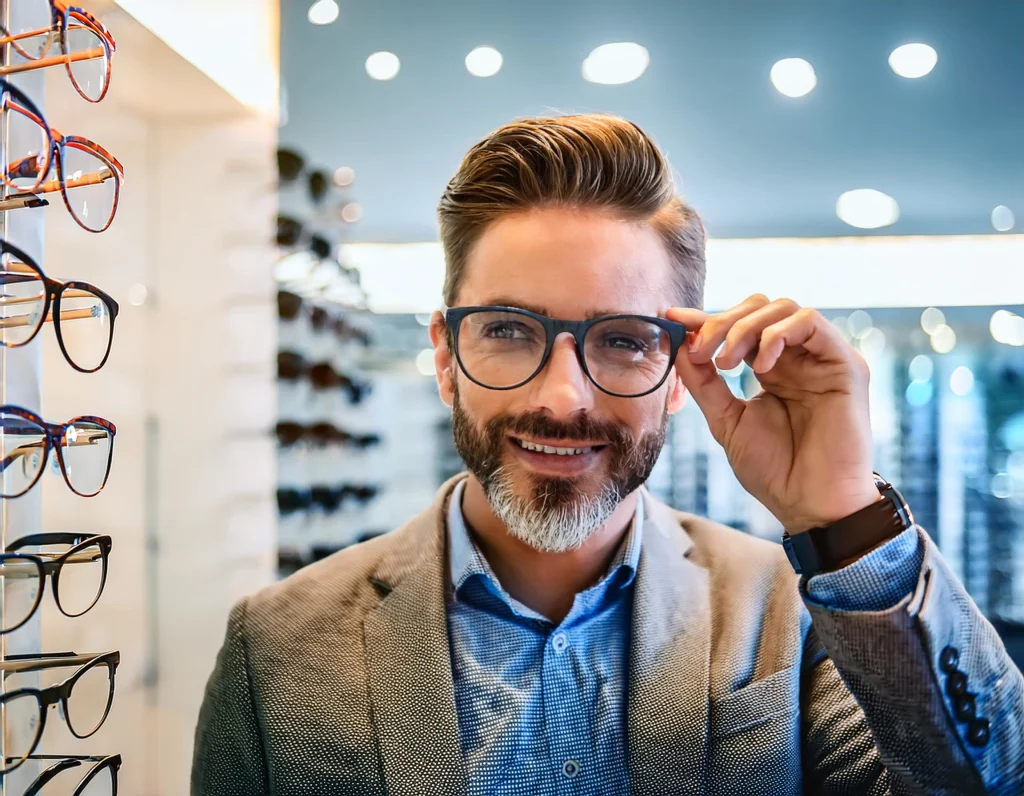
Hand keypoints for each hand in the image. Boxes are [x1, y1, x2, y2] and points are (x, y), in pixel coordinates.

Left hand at [668, 294, 880, 533]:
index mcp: (773, 369)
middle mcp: (798, 358)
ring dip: (745, 328)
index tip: (675, 317)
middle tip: (700, 351)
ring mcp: (822, 359)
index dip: (707, 319)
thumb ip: (704, 383)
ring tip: (726, 364)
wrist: (809, 504)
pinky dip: (777, 334)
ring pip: (783, 308)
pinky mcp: (845, 364)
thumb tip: (680, 345)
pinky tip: (761, 366)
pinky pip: (810, 322)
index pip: (740, 327)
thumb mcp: (726, 420)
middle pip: (760, 308)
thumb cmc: (774, 470)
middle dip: (723, 322)